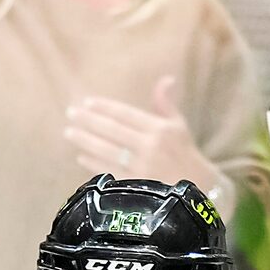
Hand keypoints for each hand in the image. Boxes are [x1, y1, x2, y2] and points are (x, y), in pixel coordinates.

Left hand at [65, 78, 219, 190]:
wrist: (199, 190)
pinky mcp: (136, 187)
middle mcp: (151, 147)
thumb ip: (165, 104)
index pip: (126, 115)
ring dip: (86, 141)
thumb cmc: (185, 154)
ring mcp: (142, 168)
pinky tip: (81, 156)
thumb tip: (166, 79)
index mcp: (160, 129)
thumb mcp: (179, 126)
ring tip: (70, 133)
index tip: (87, 102)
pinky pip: (110, 172)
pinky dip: (94, 164)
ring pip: (108, 151)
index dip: (105, 108)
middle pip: (113, 131)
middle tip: (71, 113)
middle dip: (89, 121)